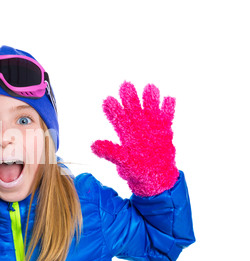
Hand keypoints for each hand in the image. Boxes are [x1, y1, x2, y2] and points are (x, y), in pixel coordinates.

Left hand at [91, 82, 178, 196]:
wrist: (156, 175)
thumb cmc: (136, 169)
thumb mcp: (122, 161)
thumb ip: (110, 152)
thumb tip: (93, 146)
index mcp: (126, 133)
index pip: (118, 118)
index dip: (113, 109)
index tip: (108, 100)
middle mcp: (138, 126)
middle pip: (133, 109)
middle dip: (130, 98)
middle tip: (125, 85)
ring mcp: (152, 126)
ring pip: (150, 109)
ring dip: (150, 99)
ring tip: (150, 88)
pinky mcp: (164, 130)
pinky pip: (167, 116)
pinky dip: (168, 108)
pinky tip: (168, 99)